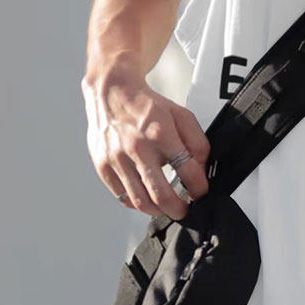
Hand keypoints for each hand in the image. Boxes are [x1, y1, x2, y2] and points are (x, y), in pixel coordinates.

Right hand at [81, 62, 210, 218]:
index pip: (187, 170)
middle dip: (177, 209)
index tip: (201, 192)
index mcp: (161, 134)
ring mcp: (117, 159)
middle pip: (160, 194)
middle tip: (184, 211)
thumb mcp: (181, 116)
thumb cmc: (147, 106)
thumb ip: (196, 142)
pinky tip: (145, 198)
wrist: (113, 93)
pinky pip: (121, 196)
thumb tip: (201, 169)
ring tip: (166, 208)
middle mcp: (137, 148)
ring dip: (157, 210)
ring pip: (139, 201)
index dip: (199, 187)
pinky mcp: (103, 166)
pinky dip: (135, 203)